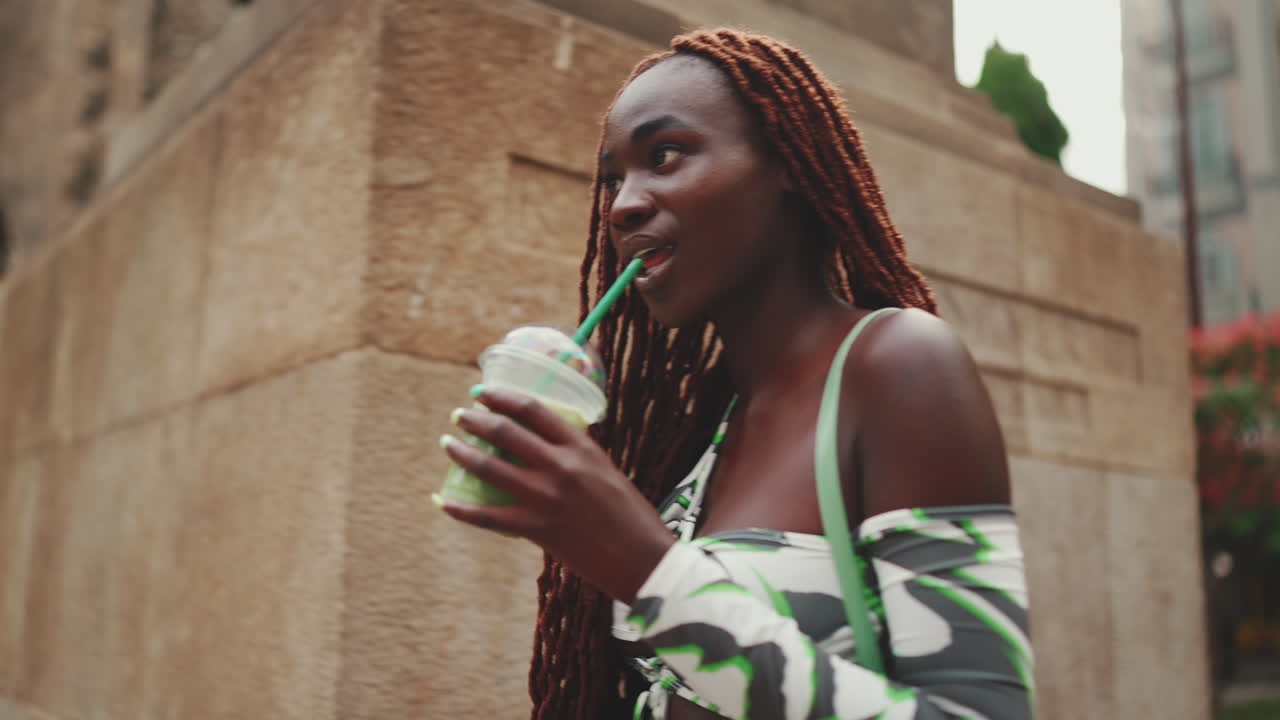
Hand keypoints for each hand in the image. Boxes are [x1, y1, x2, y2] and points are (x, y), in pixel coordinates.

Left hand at [438, 386, 674, 603]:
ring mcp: (545, 498)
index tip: (484, 393)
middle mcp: (561, 466)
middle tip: (460, 416)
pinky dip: (461, 509)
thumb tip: (546, 446)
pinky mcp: (536, 530)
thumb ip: (576, 457)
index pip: (533, 410)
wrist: (643, 558)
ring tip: (448, 444)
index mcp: (581, 447)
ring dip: (461, 453)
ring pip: (489, 467)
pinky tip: (443, 501)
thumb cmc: (631, 515)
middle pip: (505, 432)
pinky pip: (487, 516)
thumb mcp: (606, 472)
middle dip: (475, 421)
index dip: (502, 397)